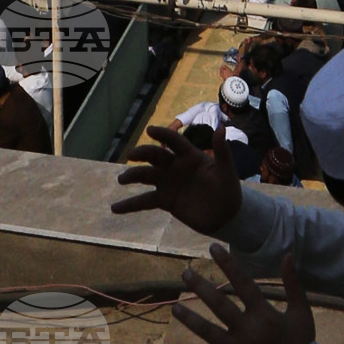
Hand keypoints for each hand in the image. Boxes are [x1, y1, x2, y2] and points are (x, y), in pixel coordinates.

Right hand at [114, 121, 243, 235]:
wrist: (226, 216)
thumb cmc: (228, 189)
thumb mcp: (227, 171)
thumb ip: (222, 151)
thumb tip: (222, 128)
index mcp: (190, 155)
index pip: (174, 141)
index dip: (162, 134)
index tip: (150, 130)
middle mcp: (175, 166)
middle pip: (155, 156)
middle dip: (143, 153)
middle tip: (132, 155)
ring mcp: (168, 183)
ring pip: (146, 176)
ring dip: (133, 175)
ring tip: (122, 180)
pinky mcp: (165, 200)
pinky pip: (145, 201)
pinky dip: (130, 205)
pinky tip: (115, 208)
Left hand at [168, 248, 316, 343]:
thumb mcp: (301, 313)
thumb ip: (293, 284)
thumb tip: (288, 253)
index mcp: (264, 315)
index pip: (242, 283)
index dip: (228, 264)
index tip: (213, 248)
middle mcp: (247, 331)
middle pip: (219, 304)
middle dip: (200, 287)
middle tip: (185, 273)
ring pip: (208, 332)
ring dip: (190, 319)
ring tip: (175, 307)